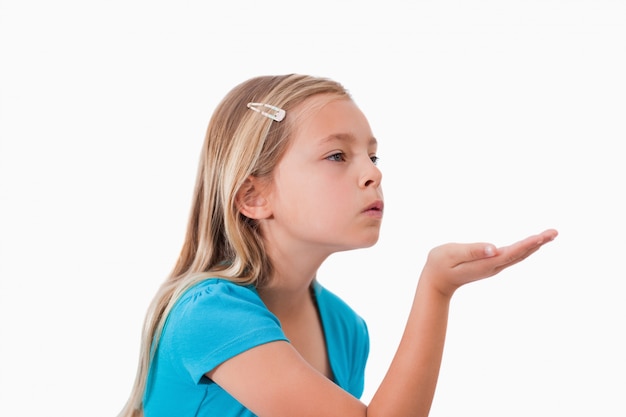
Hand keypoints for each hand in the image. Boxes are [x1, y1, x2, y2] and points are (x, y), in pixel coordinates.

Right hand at [420, 229, 557, 296]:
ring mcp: (493, 266)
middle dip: (538, 243)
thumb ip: (472, 251)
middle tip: (554, 232)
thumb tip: (493, 249)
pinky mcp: (491, 264)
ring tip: (549, 235)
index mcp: (486, 264)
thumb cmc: (440, 264)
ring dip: (535, 245)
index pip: (512, 253)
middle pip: (520, 254)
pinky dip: (525, 248)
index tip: (543, 236)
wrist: (436, 281)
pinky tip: (532, 243)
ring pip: (519, 255)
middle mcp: (493, 266)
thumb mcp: (452, 254)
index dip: (528, 244)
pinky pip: (513, 255)